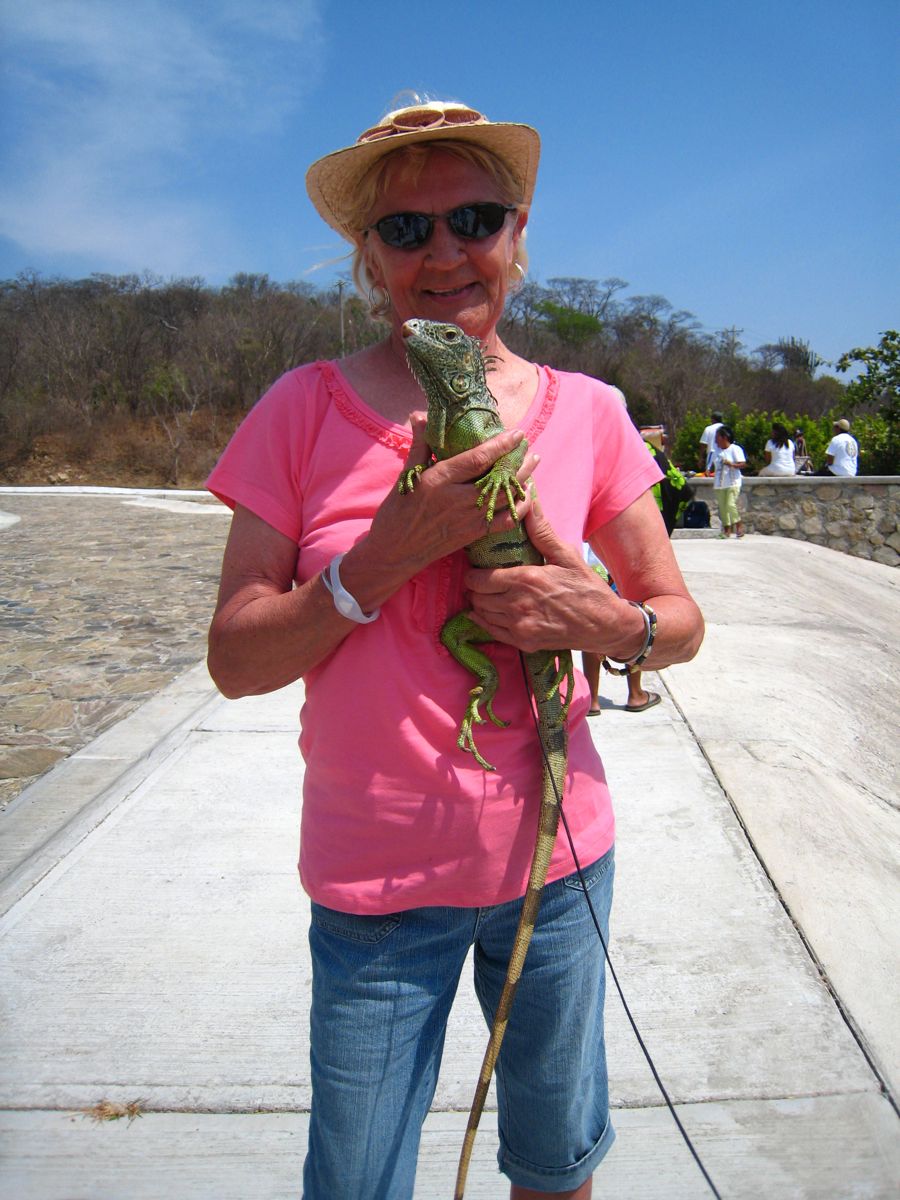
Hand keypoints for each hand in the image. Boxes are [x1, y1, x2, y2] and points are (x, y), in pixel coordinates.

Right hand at [344, 415, 538, 603]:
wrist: (395, 552)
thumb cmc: (397, 512)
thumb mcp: (408, 476)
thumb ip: (420, 445)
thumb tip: (420, 415)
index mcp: (439, 480)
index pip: (477, 458)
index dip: (500, 445)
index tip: (517, 434)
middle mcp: (457, 499)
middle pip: (498, 478)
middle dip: (519, 463)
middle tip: (530, 450)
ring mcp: (468, 519)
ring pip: (506, 499)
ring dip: (523, 482)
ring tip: (531, 467)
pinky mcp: (473, 534)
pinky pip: (505, 521)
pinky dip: (519, 509)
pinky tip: (524, 497)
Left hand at [463, 502, 628, 652]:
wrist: (605, 625)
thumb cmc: (587, 589)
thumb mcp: (567, 556)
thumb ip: (542, 532)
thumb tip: (529, 502)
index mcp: (526, 579)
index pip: (479, 579)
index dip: (474, 573)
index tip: (477, 568)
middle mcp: (518, 605)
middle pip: (477, 597)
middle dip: (476, 588)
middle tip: (482, 581)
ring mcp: (520, 627)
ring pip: (482, 614)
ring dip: (480, 604)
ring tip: (487, 595)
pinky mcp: (524, 643)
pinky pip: (492, 631)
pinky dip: (484, 622)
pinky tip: (485, 614)